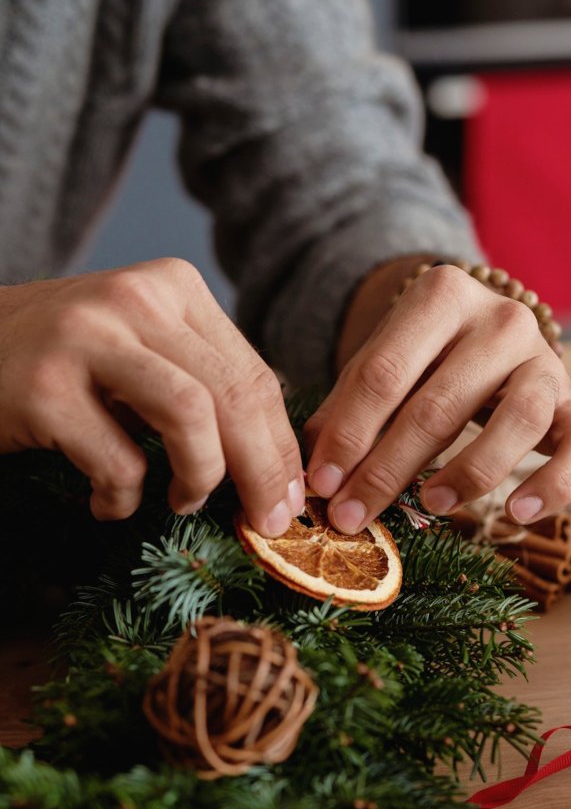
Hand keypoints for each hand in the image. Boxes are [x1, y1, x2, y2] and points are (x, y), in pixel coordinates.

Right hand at [0, 259, 303, 534]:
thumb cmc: (68, 362)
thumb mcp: (146, 351)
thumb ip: (208, 384)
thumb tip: (280, 467)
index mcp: (175, 287)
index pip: (256, 375)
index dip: (281, 447)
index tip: (290, 497)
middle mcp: (136, 299)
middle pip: (236, 396)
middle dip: (263, 471)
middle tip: (266, 521)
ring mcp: (86, 337)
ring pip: (191, 415)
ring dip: (202, 475)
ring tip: (186, 502)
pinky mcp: (41, 386)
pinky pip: (117, 460)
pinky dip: (124, 496)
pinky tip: (109, 502)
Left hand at [303, 263, 570, 533]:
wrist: (488, 332)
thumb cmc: (424, 358)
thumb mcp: (381, 365)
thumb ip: (348, 410)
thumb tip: (313, 474)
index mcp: (443, 295)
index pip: (384, 372)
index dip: (349, 434)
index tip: (320, 485)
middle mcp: (503, 320)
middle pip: (441, 403)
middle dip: (389, 468)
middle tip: (353, 515)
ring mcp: (546, 359)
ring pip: (520, 419)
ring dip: (470, 471)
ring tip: (430, 505)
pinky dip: (556, 484)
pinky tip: (517, 513)